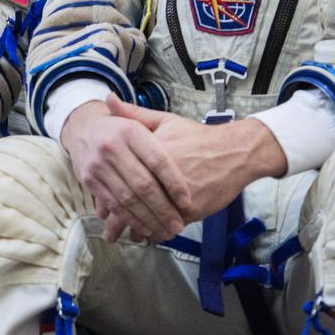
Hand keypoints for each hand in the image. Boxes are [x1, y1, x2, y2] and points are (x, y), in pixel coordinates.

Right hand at [59, 99, 191, 243]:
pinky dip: (129, 220)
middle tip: (178, 225)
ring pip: (127, 199)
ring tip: (165, 231)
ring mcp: (98, 164)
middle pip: (142, 184)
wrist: (83, 129)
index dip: (173, 183)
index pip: (157, 160)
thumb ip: (165, 133)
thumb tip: (191, 137)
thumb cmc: (120, 128)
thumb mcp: (139, 120)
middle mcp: (111, 146)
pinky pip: (112, 204)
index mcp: (130, 130)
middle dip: (163, 209)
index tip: (187, 202)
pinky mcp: (88, 180)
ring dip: (148, 220)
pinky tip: (145, 229)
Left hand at [106, 95, 286, 223]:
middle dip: (116, 218)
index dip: (107, 193)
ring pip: (148, 219)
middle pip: (131, 203)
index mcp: (150, 154)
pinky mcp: (191, 211)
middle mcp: (162, 178)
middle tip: (107, 227)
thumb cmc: (197, 136)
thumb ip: (133, 114)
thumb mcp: (165, 120)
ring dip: (134, 228)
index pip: (122, 179)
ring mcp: (176, 198)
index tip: (99, 201)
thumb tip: (108, 99)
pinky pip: (167, 227)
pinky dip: (156, 232)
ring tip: (121, 235)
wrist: (235, 152)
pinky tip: (147, 234)